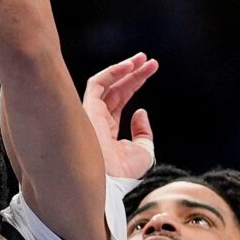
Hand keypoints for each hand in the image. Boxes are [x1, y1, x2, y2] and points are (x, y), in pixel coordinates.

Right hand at [82, 54, 158, 179]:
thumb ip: (143, 132)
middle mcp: (98, 119)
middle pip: (116, 88)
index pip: (121, 99)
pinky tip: (129, 66)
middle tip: (149, 60)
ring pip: (107, 83)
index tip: (151, 69)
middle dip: (132, 73)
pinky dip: (112, 72)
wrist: (110, 180)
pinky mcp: (88, 109)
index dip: (136, 82)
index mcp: (108, 130)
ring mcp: (92, 114)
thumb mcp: (143, 151)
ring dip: (123, 68)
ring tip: (142, 58)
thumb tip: (140, 112)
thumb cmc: (124, 173)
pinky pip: (98, 84)